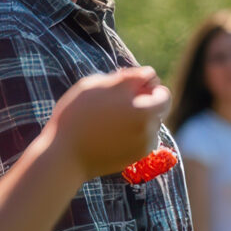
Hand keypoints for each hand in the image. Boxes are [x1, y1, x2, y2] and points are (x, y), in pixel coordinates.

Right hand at [48, 68, 170, 178]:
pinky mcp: (143, 150)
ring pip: (158, 118)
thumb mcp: (90, 86)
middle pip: (164, 97)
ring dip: (147, 116)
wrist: (66, 155)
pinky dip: (142, 133)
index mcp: (127, 91)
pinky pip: (151, 135)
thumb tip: (139, 79)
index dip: (141, 77)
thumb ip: (118, 79)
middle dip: (154, 95)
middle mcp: (142, 111)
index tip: (132, 83)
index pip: (150, 75)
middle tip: (136, 100)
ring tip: (119, 122)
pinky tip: (120, 136)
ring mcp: (146, 133)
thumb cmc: (73, 117)